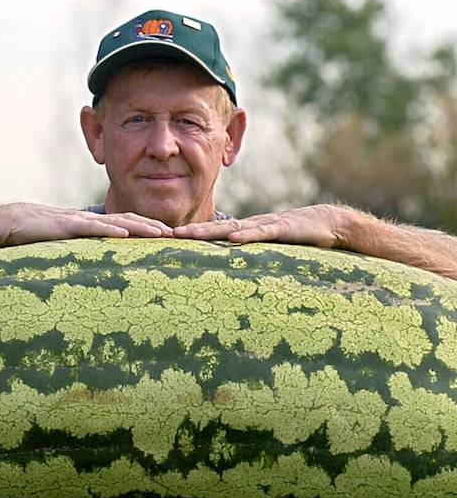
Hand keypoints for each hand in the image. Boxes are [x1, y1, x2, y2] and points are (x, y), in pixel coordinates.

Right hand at [0, 203, 173, 245]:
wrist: (11, 224)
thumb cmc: (38, 237)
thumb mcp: (67, 247)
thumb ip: (84, 252)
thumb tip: (98, 269)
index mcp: (93, 226)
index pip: (126, 226)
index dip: (147, 230)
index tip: (168, 238)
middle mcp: (91, 221)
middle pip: (129, 221)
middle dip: (153, 227)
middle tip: (176, 235)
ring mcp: (80, 221)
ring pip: (116, 222)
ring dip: (141, 227)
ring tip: (162, 233)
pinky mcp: (67, 226)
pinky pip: (92, 227)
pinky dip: (110, 230)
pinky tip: (127, 234)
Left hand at [173, 204, 347, 247]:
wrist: (328, 224)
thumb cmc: (298, 239)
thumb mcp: (271, 250)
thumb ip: (254, 258)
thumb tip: (235, 273)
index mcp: (247, 231)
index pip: (216, 233)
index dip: (195, 235)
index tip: (172, 239)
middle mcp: (252, 226)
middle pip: (217, 228)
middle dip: (193, 231)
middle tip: (169, 235)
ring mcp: (266, 225)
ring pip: (233, 228)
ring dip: (210, 231)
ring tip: (189, 234)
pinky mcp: (283, 229)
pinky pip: (262, 233)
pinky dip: (248, 236)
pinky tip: (232, 239)